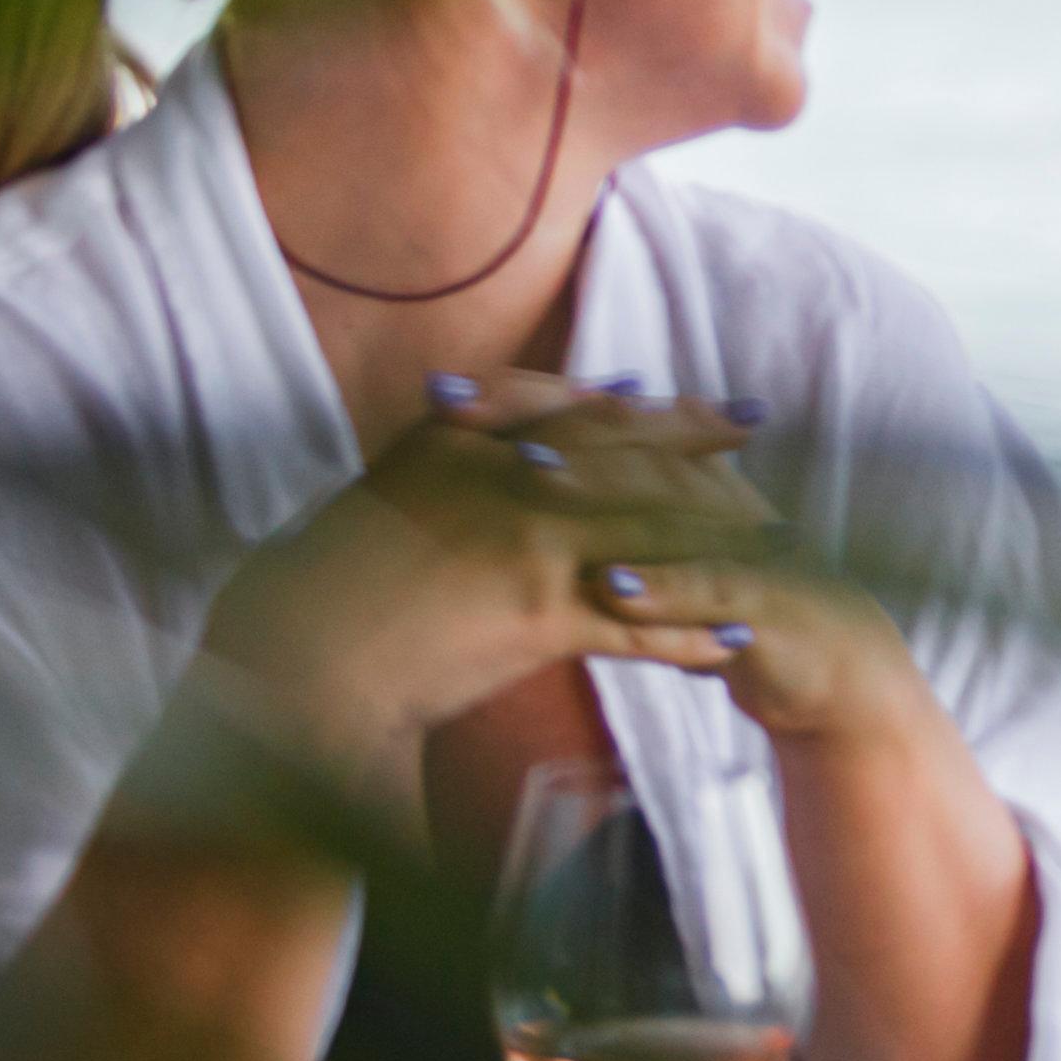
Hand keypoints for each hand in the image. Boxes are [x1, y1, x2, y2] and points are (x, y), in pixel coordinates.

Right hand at [200, 371, 781, 780]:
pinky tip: (732, 642)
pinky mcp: (540, 612)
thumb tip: (446, 439)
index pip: (558, 411)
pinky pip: (636, 622)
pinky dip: (687, 632)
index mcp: (452, 448)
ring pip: (644, 528)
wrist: (286, 666)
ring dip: (715, 535)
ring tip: (774, 539)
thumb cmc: (303, 601)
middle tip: (752, 422)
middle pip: (620, 449)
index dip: (621, 404)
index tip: (664, 394)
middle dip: (692, 437)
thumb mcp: (363, 507)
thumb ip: (421, 470)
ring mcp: (526, 542)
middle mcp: (500, 479)